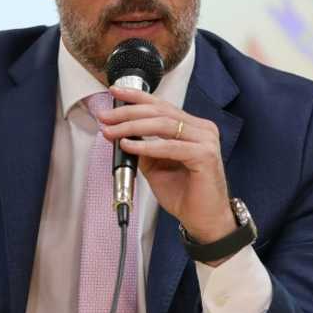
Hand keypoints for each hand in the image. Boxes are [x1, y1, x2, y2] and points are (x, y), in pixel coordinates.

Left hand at [98, 85, 235, 255]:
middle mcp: (201, 129)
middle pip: (160, 111)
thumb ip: (144, 148)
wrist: (204, 221)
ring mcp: (206, 140)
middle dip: (128, 113)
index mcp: (192, 127)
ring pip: (163, 125)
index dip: (136, 97)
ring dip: (132, 127)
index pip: (161, 105)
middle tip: (105, 117)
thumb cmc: (185, 194)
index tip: (114, 92)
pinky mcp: (206, 156)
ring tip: (111, 132)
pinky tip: (129, 146)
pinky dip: (146, 146)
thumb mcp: (156, 167)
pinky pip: (170, 146)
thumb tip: (121, 134)